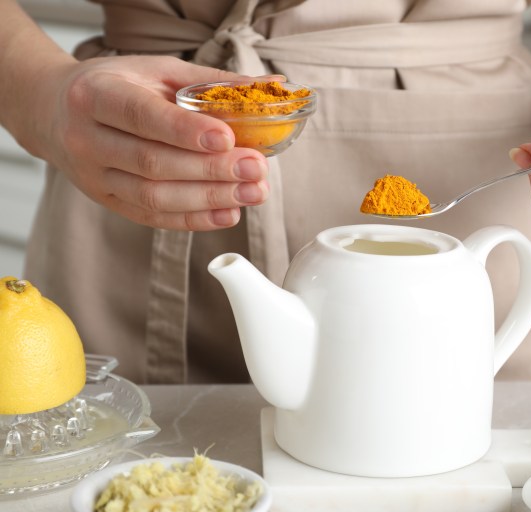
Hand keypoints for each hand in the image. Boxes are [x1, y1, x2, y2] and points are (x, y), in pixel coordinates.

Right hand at [24, 55, 278, 229]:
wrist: (56, 112)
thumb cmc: (117, 85)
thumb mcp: (158, 71)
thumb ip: (211, 82)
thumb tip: (271, 84)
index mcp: (96, 95)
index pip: (142, 117)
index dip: (186, 131)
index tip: (228, 138)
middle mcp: (88, 139)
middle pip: (153, 162)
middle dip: (211, 169)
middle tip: (256, 168)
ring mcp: (94, 177)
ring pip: (154, 196)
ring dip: (209, 199)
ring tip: (253, 193)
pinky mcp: (108, 202)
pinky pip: (154, 217)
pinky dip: (195, 219)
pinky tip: (229, 213)